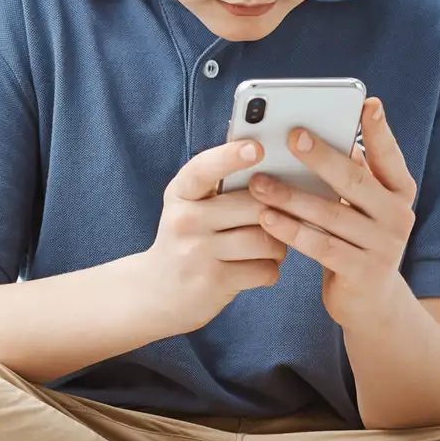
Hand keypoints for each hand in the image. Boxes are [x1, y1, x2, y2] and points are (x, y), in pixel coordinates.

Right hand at [139, 137, 287, 333]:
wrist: (157, 292)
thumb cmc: (187, 240)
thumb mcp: (190, 208)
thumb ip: (221, 188)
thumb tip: (276, 173)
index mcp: (180, 193)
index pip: (204, 169)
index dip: (231, 157)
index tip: (257, 148)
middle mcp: (185, 220)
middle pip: (253, 206)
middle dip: (278, 212)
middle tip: (282, 218)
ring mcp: (198, 253)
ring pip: (265, 240)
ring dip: (278, 246)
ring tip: (270, 247)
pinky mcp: (214, 281)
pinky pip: (265, 270)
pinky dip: (270, 270)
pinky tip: (258, 268)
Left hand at [247, 95, 416, 327]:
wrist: (372, 302)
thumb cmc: (357, 240)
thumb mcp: (362, 206)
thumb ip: (349, 176)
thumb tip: (312, 137)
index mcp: (399, 191)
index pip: (390, 156)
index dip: (380, 130)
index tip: (366, 103)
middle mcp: (398, 215)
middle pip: (355, 181)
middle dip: (321, 156)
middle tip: (291, 135)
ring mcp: (383, 246)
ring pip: (331, 215)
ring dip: (291, 196)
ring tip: (259, 182)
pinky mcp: (362, 272)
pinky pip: (320, 247)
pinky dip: (291, 231)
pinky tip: (266, 218)